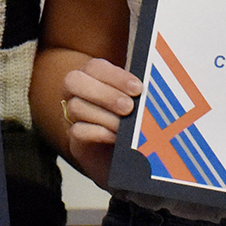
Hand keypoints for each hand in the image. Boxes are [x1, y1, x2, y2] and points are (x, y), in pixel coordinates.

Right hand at [60, 56, 141, 187]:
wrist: (128, 157)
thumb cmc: (134, 122)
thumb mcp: (138, 104)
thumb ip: (139, 94)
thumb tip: (152, 90)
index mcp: (94, 77)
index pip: (95, 67)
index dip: (115, 76)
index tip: (138, 88)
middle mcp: (78, 93)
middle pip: (74, 81)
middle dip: (104, 93)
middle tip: (129, 107)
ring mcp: (73, 116)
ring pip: (75, 106)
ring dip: (104, 116)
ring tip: (125, 127)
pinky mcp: (75, 140)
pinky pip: (77, 131)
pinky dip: (98, 132)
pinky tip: (116, 137)